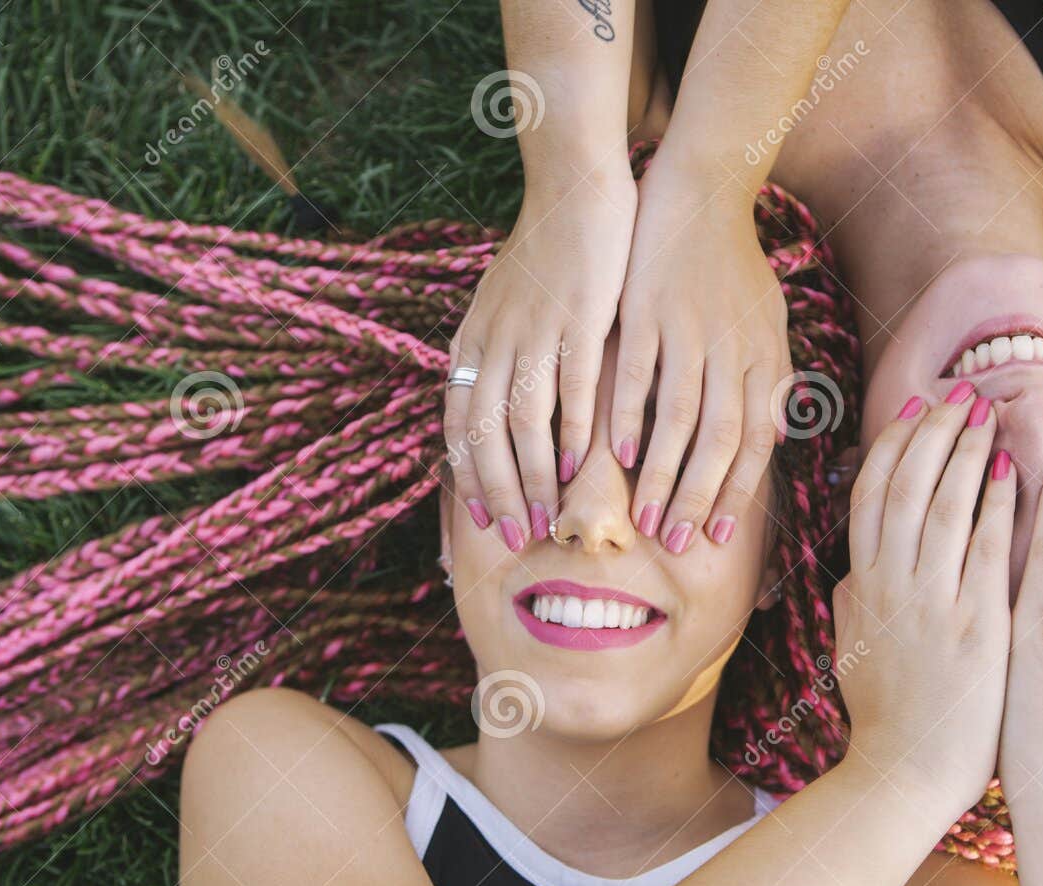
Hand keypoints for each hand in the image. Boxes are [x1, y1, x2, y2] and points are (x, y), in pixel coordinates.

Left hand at [446, 164, 637, 548]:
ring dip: (535, 476)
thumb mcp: (504, 311)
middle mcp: (492, 341)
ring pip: (523, 421)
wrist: (574, 190)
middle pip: (484, 435)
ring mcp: (532, 329)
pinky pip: (570, 386)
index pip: (457, 425)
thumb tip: (499, 420)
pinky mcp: (576, 317)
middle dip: (498, 494)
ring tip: (548, 516)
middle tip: (516, 537)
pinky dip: (574, 432)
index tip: (479, 524)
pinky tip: (585, 466)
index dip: (466, 480)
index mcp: (471, 342)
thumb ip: (499, 362)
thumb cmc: (546, 257)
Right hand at [611, 154, 789, 552]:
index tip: (717, 537)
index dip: (738, 493)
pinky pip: (638, 374)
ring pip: (679, 417)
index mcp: (764, 358)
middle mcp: (734, 349)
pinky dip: (627, 418)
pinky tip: (616, 455)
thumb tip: (773, 438)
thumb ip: (769, 380)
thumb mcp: (767, 323)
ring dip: (662, 475)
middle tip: (672, 542)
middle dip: (697, 498)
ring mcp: (691, 329)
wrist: (703, 191)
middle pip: (720, 441)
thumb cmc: (733, 265)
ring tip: (642, 516)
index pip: (756, 441)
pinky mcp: (649, 308)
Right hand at [835, 387, 1014, 817]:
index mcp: (863, 588)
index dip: (895, 446)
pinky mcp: (973, 628)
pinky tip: (1015, 473)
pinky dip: (996, 506)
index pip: (872, 495)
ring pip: (943, 506)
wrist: (903, 777)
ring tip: (992, 413)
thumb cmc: (884, 720)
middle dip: (934, 432)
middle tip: (962, 394)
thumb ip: (855, 605)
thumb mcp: (852, 652)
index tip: (919, 411)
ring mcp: (931, 605)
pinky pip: (985, 551)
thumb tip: (855, 571)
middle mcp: (891, 586)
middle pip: (907, 486)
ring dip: (967, 452)